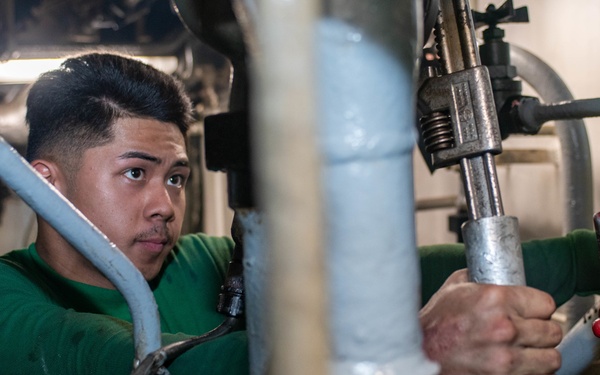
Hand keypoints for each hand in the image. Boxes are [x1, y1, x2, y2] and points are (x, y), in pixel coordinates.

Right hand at [420, 269, 561, 374]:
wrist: (419, 355)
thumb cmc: (435, 324)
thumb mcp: (454, 288)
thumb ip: (481, 279)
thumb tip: (497, 272)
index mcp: (494, 299)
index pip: (546, 303)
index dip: (537, 307)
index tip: (531, 311)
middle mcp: (504, 327)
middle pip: (552, 330)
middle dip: (541, 330)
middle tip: (527, 331)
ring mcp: (506, 357)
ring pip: (551, 357)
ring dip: (540, 353)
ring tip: (525, 349)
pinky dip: (531, 370)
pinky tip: (516, 362)